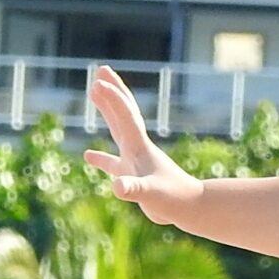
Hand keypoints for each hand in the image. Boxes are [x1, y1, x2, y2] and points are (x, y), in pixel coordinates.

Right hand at [84, 66, 201, 221]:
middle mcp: (137, 148)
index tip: (97, 82)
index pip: (124, 116)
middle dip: (112, 91)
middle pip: (122, 113)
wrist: (191, 208)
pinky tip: (87, 156)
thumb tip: (118, 186)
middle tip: (101, 70)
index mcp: (139, 147)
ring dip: (106, 111)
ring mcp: (134, 161)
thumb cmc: (173, 199)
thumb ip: (134, 189)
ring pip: (117, 129)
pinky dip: (100, 158)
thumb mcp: (151, 194)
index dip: (112, 99)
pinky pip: (112, 163)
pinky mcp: (133, 177)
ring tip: (94, 94)